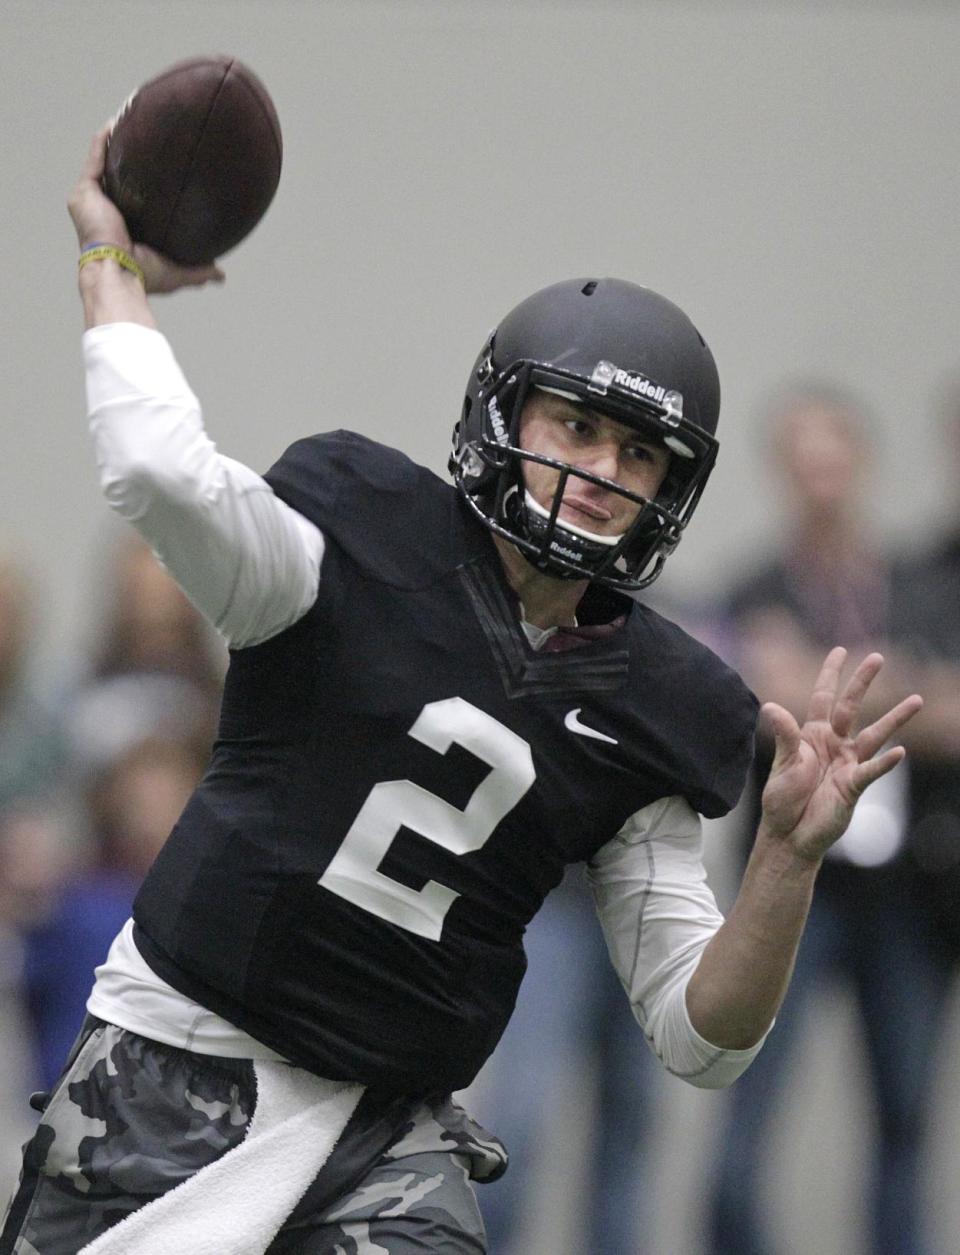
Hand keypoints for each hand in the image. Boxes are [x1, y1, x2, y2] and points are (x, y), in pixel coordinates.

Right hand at [68, 126, 223, 293]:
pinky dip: (105, 139)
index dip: (146, 184)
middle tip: (151, 137)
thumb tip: (221, 274)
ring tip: (132, 115)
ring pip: (104, 162)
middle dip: (130, 157)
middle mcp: (105, 211)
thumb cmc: (144, 276)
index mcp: (123, 227)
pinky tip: (118, 119)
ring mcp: (93, 200)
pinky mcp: (84, 191)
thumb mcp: (177, 271)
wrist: (119, 273)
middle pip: (119, 177)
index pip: (134, 199)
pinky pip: (95, 157)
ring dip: (117, 140)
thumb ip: (199, 270)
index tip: (164, 167)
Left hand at [759, 647, 922, 863]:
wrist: (789, 834)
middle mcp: (833, 744)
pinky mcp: (854, 785)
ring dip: (894, 719)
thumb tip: (770, 706)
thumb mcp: (782, 764)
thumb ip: (783, 735)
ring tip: (916, 700)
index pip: (822, 697)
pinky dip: (885, 763)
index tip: (840, 650)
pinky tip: (900, 752)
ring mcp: (847, 763)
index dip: (830, 674)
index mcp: (811, 735)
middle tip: (878, 657)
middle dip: (862, 682)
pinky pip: (872, 770)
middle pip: (850, 707)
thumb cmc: (782, 799)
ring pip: (874, 735)